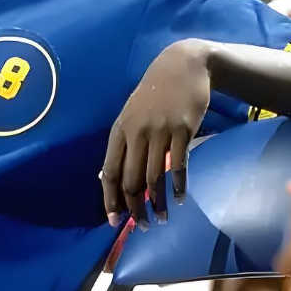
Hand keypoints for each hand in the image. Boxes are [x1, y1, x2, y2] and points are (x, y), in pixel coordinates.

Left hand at [101, 39, 210, 228]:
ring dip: (157, 203)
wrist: (183, 64)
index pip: (108, 172)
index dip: (110, 199)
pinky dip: (178, 186)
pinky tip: (180, 198)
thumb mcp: (132, 113)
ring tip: (162, 219)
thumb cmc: (156, 91)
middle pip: (130, 180)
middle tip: (142, 226)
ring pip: (154, 177)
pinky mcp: (183, 130)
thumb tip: (107, 176)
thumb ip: (123, 142)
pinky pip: (178, 165)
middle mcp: (136, 132)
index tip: (113, 221)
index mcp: (119, 129)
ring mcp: (159, 131)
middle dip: (134, 208)